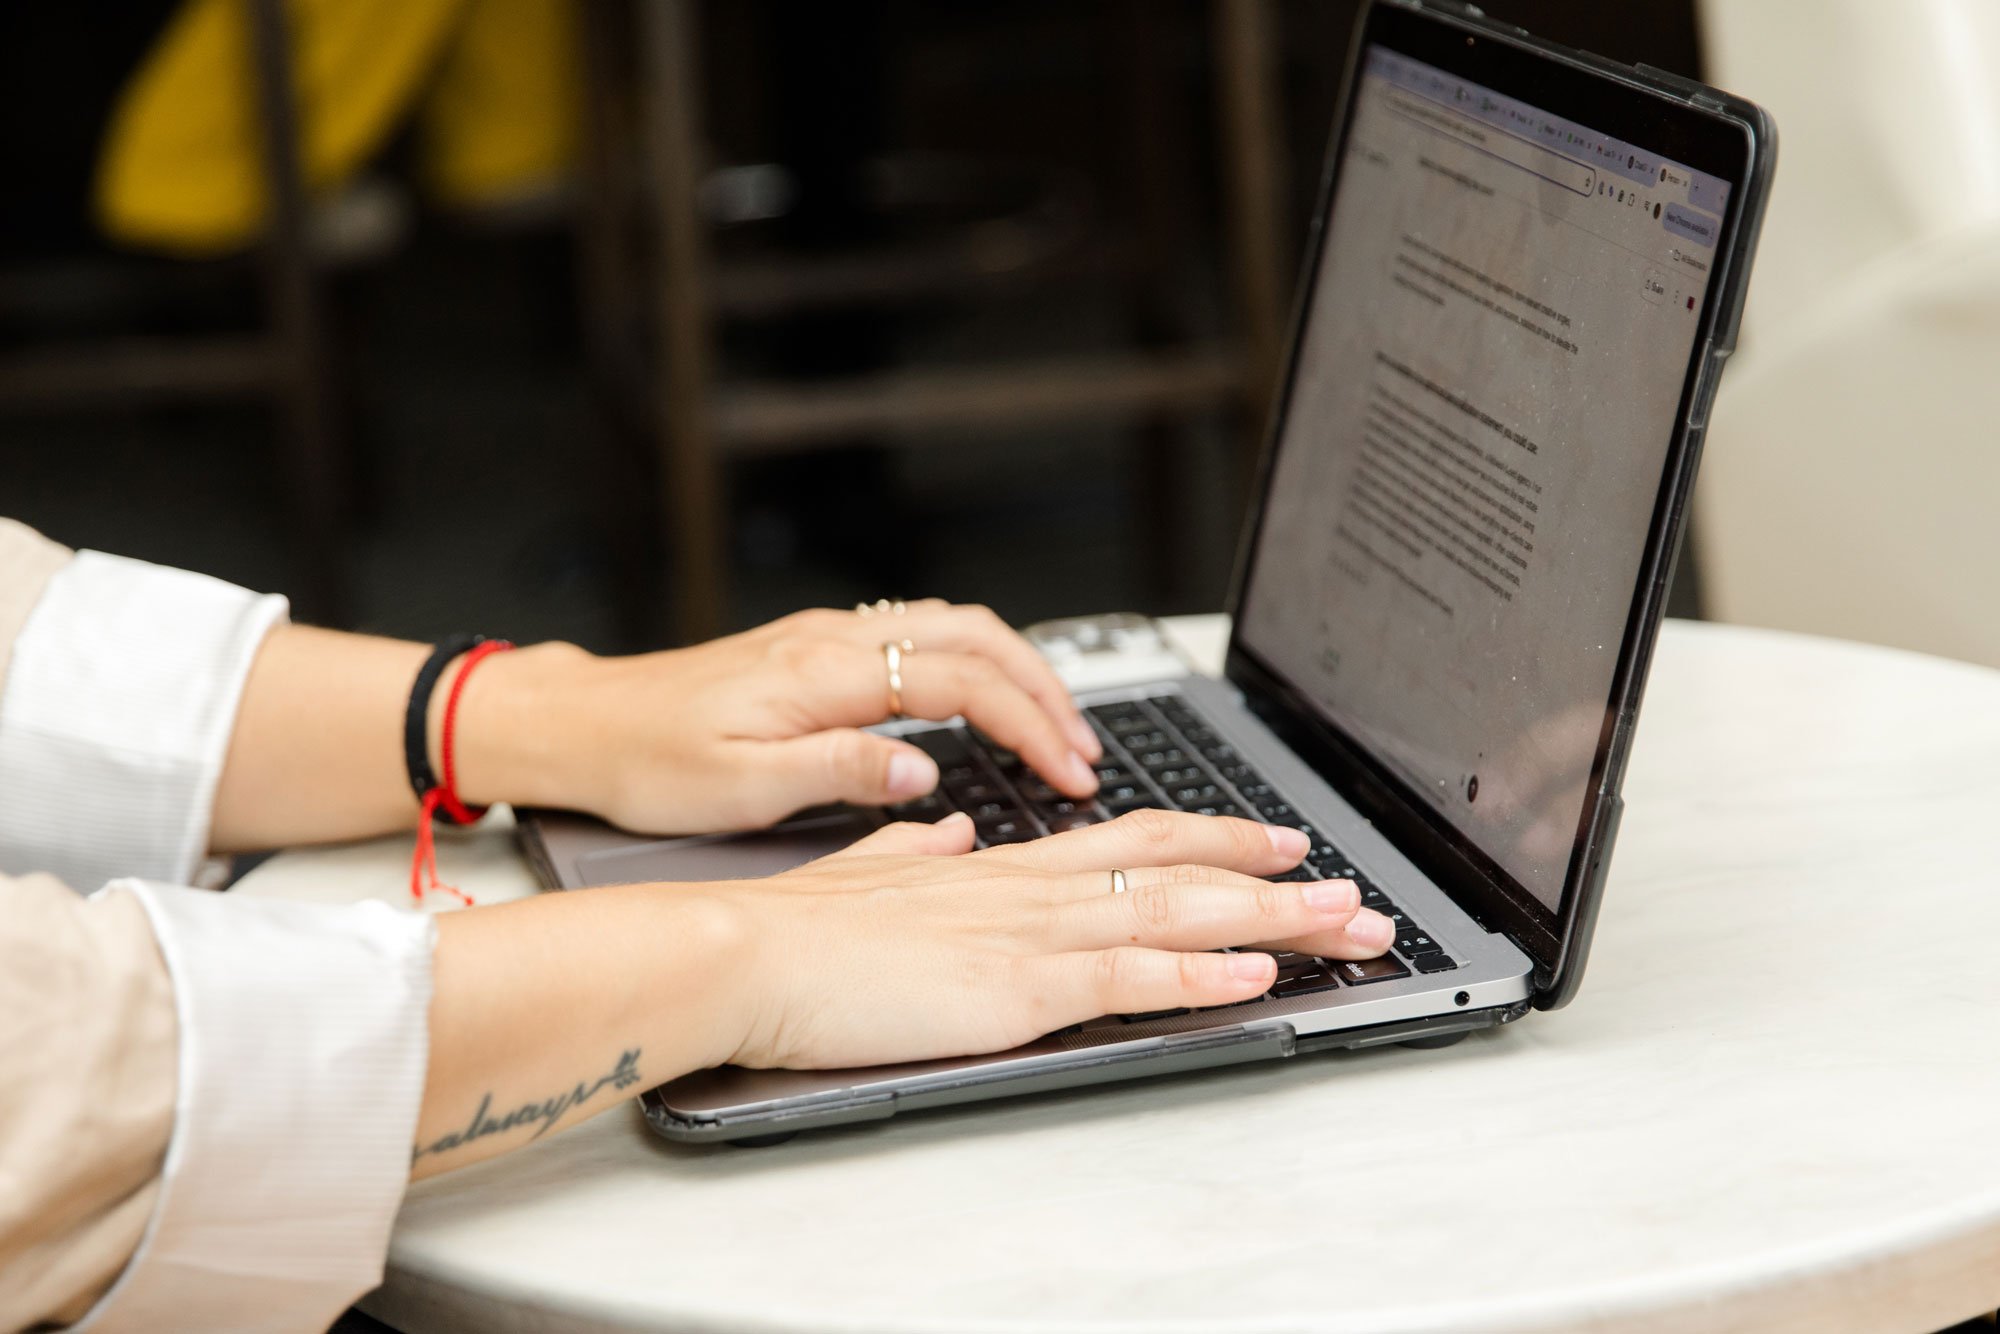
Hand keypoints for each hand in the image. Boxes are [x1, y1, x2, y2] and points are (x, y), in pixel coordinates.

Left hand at [464, 601, 1103, 834]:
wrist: (581, 725)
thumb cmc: (645, 762)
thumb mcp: (738, 789)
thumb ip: (839, 773)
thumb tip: (924, 771)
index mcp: (823, 674)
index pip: (960, 682)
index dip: (1028, 725)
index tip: (1068, 771)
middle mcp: (832, 640)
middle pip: (975, 635)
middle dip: (1045, 688)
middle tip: (1083, 750)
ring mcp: (826, 637)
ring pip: (953, 627)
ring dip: (1016, 671)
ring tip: (1053, 729)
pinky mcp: (815, 650)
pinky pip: (920, 637)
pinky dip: (975, 664)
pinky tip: (986, 704)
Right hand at [714, 810, 1397, 1069]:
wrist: (744, 949)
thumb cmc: (798, 928)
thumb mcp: (869, 872)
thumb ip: (913, 848)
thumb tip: (945, 824)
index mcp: (1002, 867)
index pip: (1135, 838)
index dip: (1215, 836)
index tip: (1275, 839)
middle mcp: (1032, 890)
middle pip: (1181, 867)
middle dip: (1277, 880)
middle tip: (1353, 890)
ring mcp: (1028, 935)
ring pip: (1176, 912)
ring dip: (1272, 920)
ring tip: (1346, 924)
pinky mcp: (1013, 990)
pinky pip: (1128, 978)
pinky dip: (1200, 976)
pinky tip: (1256, 974)